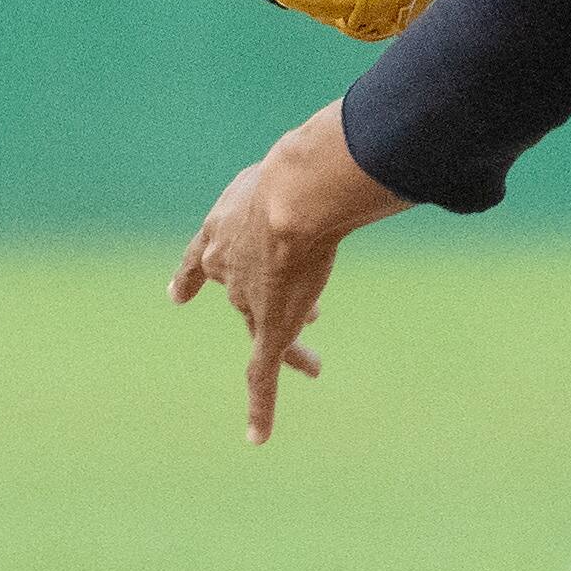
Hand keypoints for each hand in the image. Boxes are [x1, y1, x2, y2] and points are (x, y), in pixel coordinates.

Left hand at [170, 100, 408, 442]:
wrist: (296, 193)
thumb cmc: (307, 165)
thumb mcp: (312, 157)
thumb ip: (346, 156)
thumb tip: (393, 133)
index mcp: (224, 224)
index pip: (205, 254)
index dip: (194, 275)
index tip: (177, 296)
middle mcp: (228, 264)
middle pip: (241, 293)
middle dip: (263, 300)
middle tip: (304, 311)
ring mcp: (249, 298)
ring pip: (261, 331)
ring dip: (288, 346)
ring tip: (312, 360)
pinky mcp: (268, 328)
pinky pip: (261, 375)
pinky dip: (259, 408)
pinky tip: (257, 438)